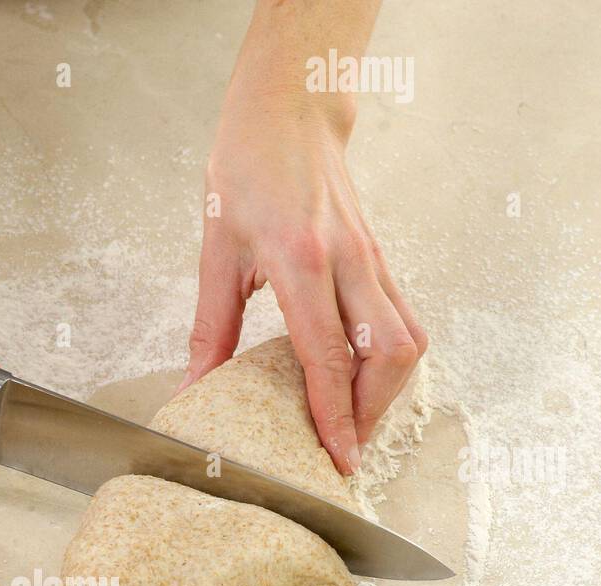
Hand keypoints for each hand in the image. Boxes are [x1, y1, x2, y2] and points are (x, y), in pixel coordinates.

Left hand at [184, 97, 426, 473]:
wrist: (288, 110)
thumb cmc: (246, 170)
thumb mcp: (215, 252)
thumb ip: (208, 332)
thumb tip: (192, 393)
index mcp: (302, 261)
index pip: (330, 356)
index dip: (337, 416)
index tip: (338, 459)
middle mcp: (349, 261)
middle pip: (389, 355)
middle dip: (372, 413)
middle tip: (345, 450)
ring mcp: (372, 258)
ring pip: (408, 340)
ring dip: (387, 392)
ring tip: (354, 423)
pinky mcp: (381, 258)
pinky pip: (403, 321)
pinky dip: (388, 362)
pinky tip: (361, 383)